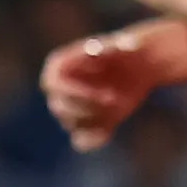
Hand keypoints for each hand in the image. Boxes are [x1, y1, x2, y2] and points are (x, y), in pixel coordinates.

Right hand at [39, 22, 186, 147]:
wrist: (134, 67)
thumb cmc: (121, 51)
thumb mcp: (118, 45)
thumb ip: (116, 46)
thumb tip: (121, 46)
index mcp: (58, 67)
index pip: (53, 85)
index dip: (74, 92)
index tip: (100, 92)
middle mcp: (59, 91)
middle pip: (61, 108)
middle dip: (88, 106)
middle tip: (114, 99)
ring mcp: (71, 110)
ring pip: (72, 124)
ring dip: (95, 118)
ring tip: (119, 104)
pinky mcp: (86, 126)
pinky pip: (81, 141)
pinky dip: (92, 140)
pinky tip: (107, 133)